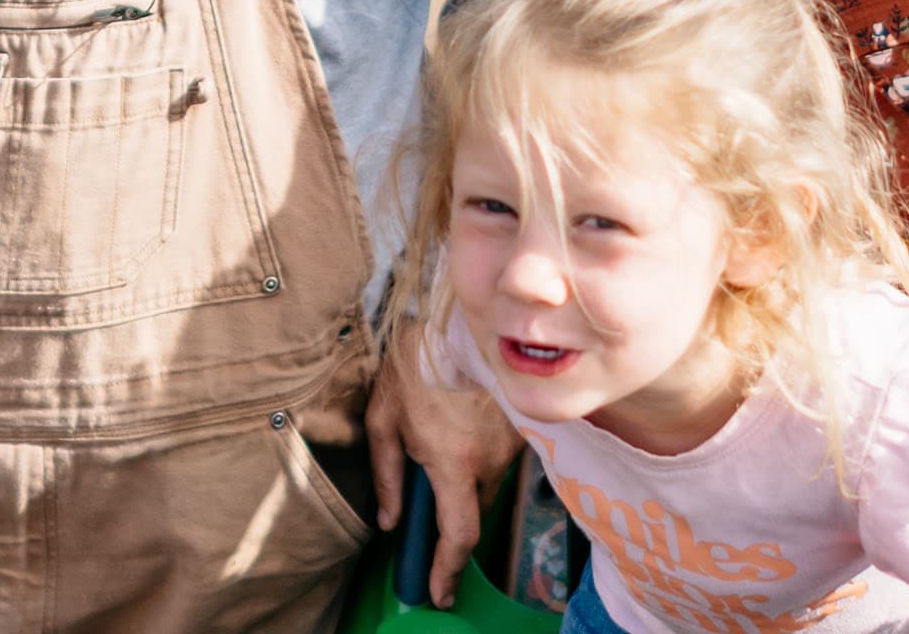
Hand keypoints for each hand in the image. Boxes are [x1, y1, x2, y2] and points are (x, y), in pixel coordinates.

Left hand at [365, 318, 521, 608]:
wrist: (461, 315)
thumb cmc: (417, 362)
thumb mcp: (384, 417)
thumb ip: (386, 475)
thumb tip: (388, 521)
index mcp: (453, 462)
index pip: (457, 535)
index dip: (448, 571)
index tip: (439, 593)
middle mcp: (490, 459)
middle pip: (473, 510)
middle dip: (451, 513)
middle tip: (426, 490)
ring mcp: (512, 442)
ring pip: (488, 483)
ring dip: (466, 477)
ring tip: (442, 434)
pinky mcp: (524, 425)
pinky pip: (500, 457)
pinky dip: (481, 453)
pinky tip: (464, 421)